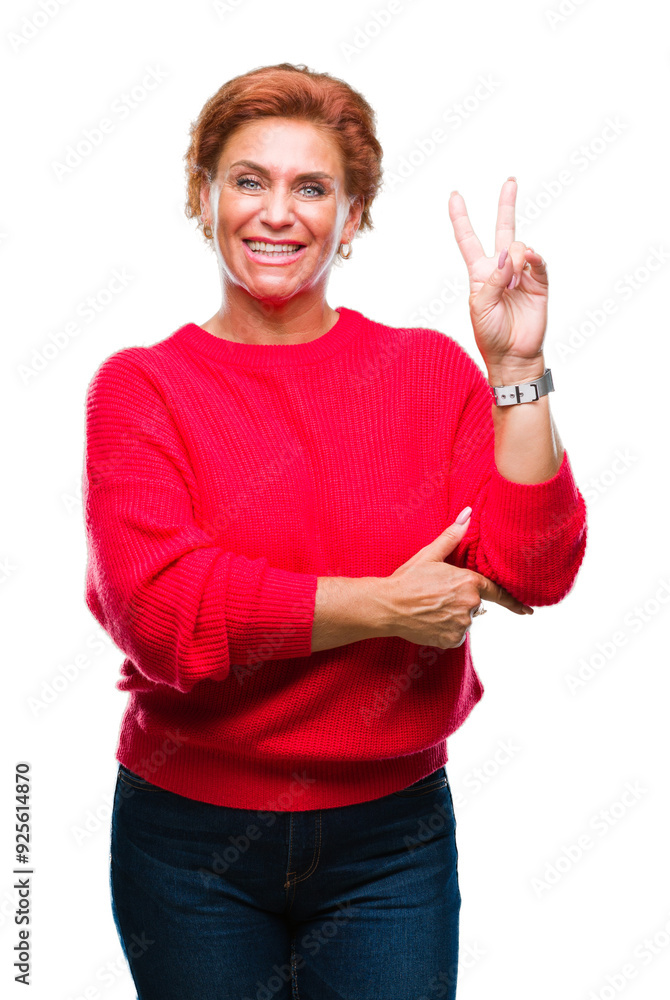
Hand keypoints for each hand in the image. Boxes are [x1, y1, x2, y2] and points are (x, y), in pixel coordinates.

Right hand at [381, 514, 532, 649]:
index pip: (498, 592)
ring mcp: (462, 624)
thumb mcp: (430, 554)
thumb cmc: (407, 579)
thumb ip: (453, 536)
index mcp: (469, 582)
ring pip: (464, 619)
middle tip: (437, 595)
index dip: (514, 602)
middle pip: (474, 603)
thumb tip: (468, 513)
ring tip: (430, 607)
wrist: (387, 606)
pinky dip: (446, 629)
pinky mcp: (452, 639)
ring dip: (453, 614)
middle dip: (461, 599)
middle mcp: (470, 604)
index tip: (527, 610)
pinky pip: (455, 634)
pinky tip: (430, 620)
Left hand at [448, 177, 547, 374]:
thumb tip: (511, 255)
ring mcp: (521, 274)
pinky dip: (533, 259)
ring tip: (513, 279)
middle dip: (506, 205)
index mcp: (480, 273)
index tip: (455, 195)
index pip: (468, 240)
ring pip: (520, 247)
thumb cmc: (491, 334)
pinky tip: (529, 261)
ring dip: (516, 256)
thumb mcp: (480, 306)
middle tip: (511, 181)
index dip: (461, 218)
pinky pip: (538, 262)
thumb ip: (492, 279)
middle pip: (503, 230)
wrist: (513, 356)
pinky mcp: (539, 283)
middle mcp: (501, 269)